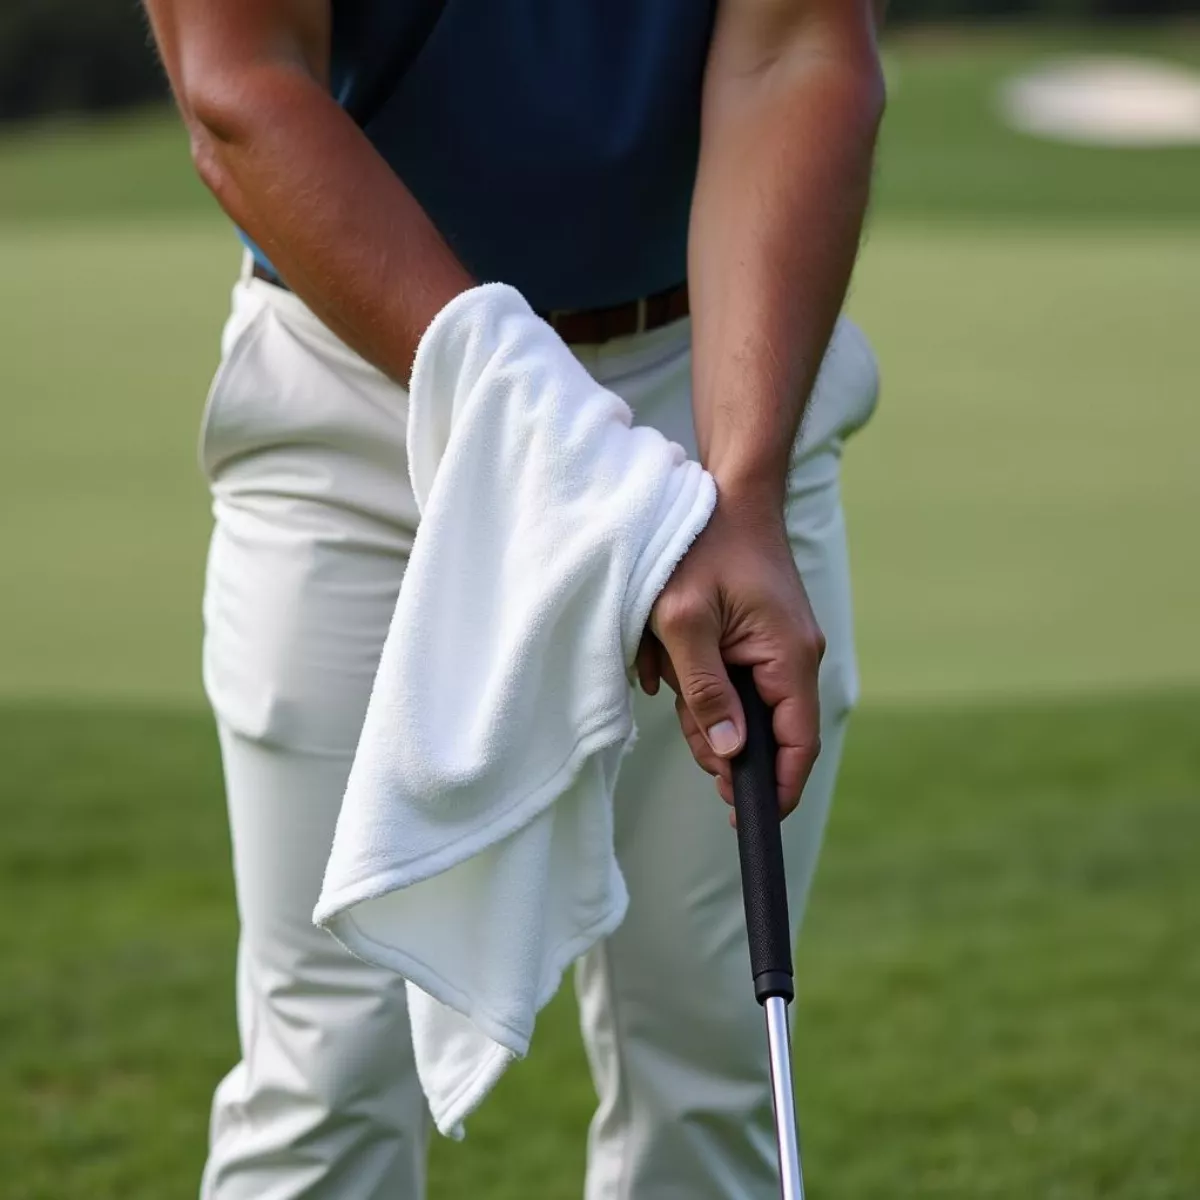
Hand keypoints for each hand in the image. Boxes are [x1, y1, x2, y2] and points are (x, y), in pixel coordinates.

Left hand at [639, 497, 823, 817]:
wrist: (726, 495)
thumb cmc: (699, 549)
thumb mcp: (684, 623)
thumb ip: (705, 692)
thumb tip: (728, 755)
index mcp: (789, 658)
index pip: (797, 744)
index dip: (774, 788)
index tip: (745, 821)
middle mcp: (797, 657)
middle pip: (765, 733)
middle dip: (719, 737)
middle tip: (682, 721)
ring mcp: (782, 647)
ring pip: (744, 708)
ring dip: (702, 702)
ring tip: (667, 664)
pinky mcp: (764, 638)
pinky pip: (735, 679)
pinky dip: (701, 677)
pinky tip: (671, 654)